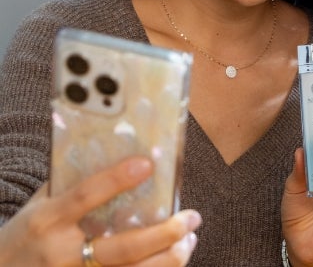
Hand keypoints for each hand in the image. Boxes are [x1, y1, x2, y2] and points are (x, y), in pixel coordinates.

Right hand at [0, 156, 199, 265]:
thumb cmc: (24, 237)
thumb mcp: (37, 207)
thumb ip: (70, 185)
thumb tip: (117, 153)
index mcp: (47, 222)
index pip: (85, 197)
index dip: (116, 180)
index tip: (147, 164)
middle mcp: (61, 255)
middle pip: (122, 248)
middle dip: (163, 233)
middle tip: (191, 217)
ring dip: (168, 258)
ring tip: (188, 239)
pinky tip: (174, 258)